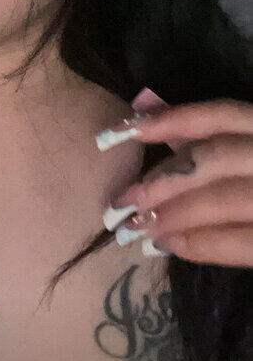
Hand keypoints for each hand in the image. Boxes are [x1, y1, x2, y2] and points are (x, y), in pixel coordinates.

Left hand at [106, 99, 252, 266]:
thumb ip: (224, 142)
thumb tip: (164, 135)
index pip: (221, 114)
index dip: (169, 119)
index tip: (123, 131)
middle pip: (214, 158)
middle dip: (162, 180)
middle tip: (120, 202)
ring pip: (224, 199)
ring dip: (173, 215)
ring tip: (137, 229)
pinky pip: (244, 242)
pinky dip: (203, 244)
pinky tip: (171, 246)